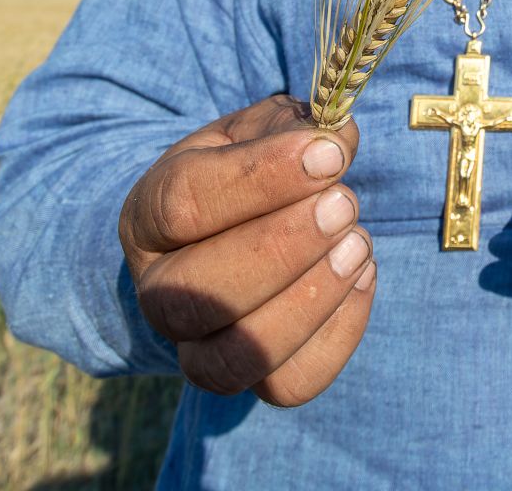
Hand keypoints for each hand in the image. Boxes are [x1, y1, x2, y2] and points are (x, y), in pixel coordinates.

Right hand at [118, 95, 375, 406]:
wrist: (238, 229)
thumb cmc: (250, 170)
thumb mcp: (258, 131)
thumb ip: (291, 129)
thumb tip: (333, 142)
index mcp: (149, 216)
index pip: (183, 204)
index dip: (261, 179)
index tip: (327, 154)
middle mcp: (160, 292)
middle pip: (200, 293)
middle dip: (284, 247)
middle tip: (344, 204)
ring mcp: (199, 346)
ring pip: (240, 353)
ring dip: (310, 298)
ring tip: (357, 243)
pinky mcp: (252, 380)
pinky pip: (292, 383)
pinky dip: (338, 333)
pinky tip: (362, 275)